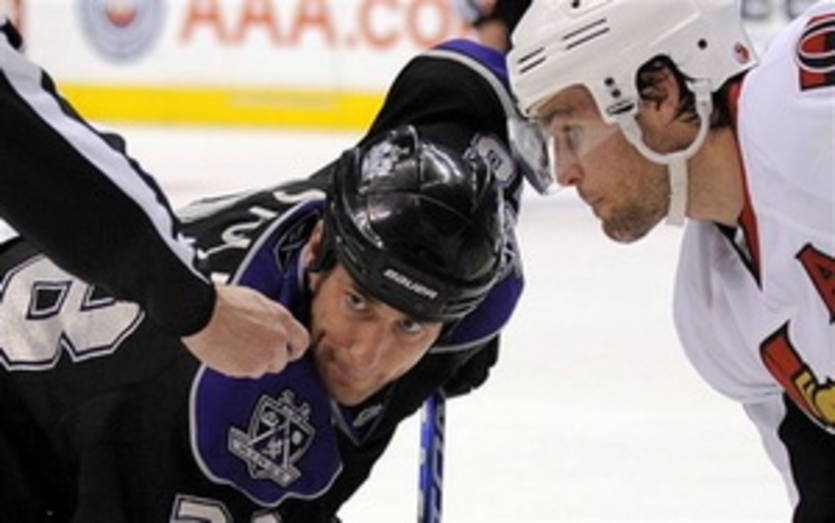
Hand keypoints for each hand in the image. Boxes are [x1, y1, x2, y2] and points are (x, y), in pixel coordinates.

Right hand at [181, 284, 309, 377]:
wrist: (202, 312)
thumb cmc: (222, 303)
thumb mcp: (256, 301)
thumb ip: (270, 317)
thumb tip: (271, 324)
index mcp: (282, 319)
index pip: (302, 341)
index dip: (294, 349)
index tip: (289, 352)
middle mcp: (277, 339)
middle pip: (281, 360)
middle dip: (268, 359)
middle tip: (252, 351)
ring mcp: (264, 355)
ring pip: (263, 369)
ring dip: (252, 363)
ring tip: (236, 348)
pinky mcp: (248, 368)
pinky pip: (246, 373)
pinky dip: (238, 368)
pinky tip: (228, 354)